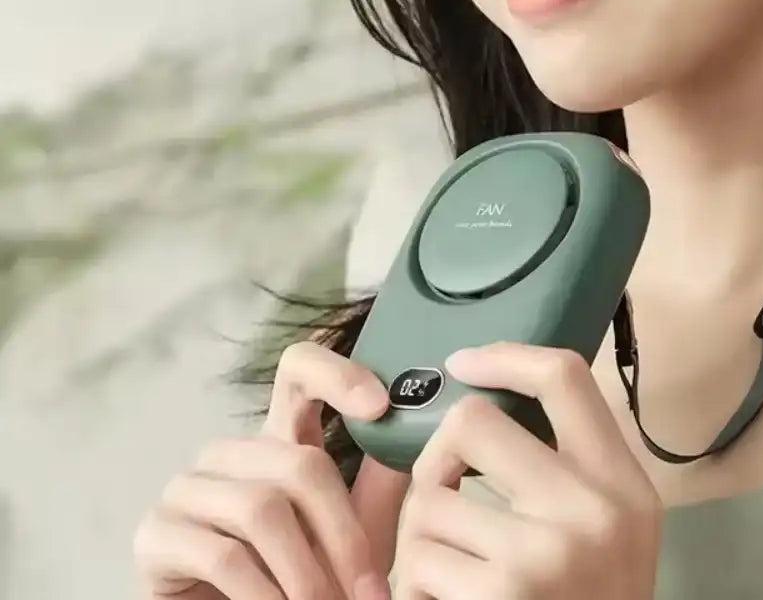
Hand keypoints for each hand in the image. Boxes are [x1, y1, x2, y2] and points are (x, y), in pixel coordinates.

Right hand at [132, 339, 409, 599]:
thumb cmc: (300, 580)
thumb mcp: (350, 527)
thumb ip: (380, 477)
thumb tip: (422, 426)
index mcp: (276, 438)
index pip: (298, 371)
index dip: (336, 373)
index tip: (379, 406)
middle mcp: (227, 452)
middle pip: (298, 462)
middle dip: (344, 537)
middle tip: (370, 593)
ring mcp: (185, 489)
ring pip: (263, 509)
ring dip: (307, 575)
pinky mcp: (154, 535)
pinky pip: (222, 556)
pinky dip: (264, 597)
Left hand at [393, 342, 661, 599]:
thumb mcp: (611, 525)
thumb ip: (568, 469)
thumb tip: (482, 404)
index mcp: (621, 482)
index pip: (564, 378)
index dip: (505, 356)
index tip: (462, 363)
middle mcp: (590, 509)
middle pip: (472, 423)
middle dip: (438, 460)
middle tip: (443, 495)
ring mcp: (542, 556)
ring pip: (429, 503)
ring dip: (423, 539)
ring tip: (450, 572)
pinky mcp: (499, 599)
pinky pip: (418, 566)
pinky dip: (416, 588)